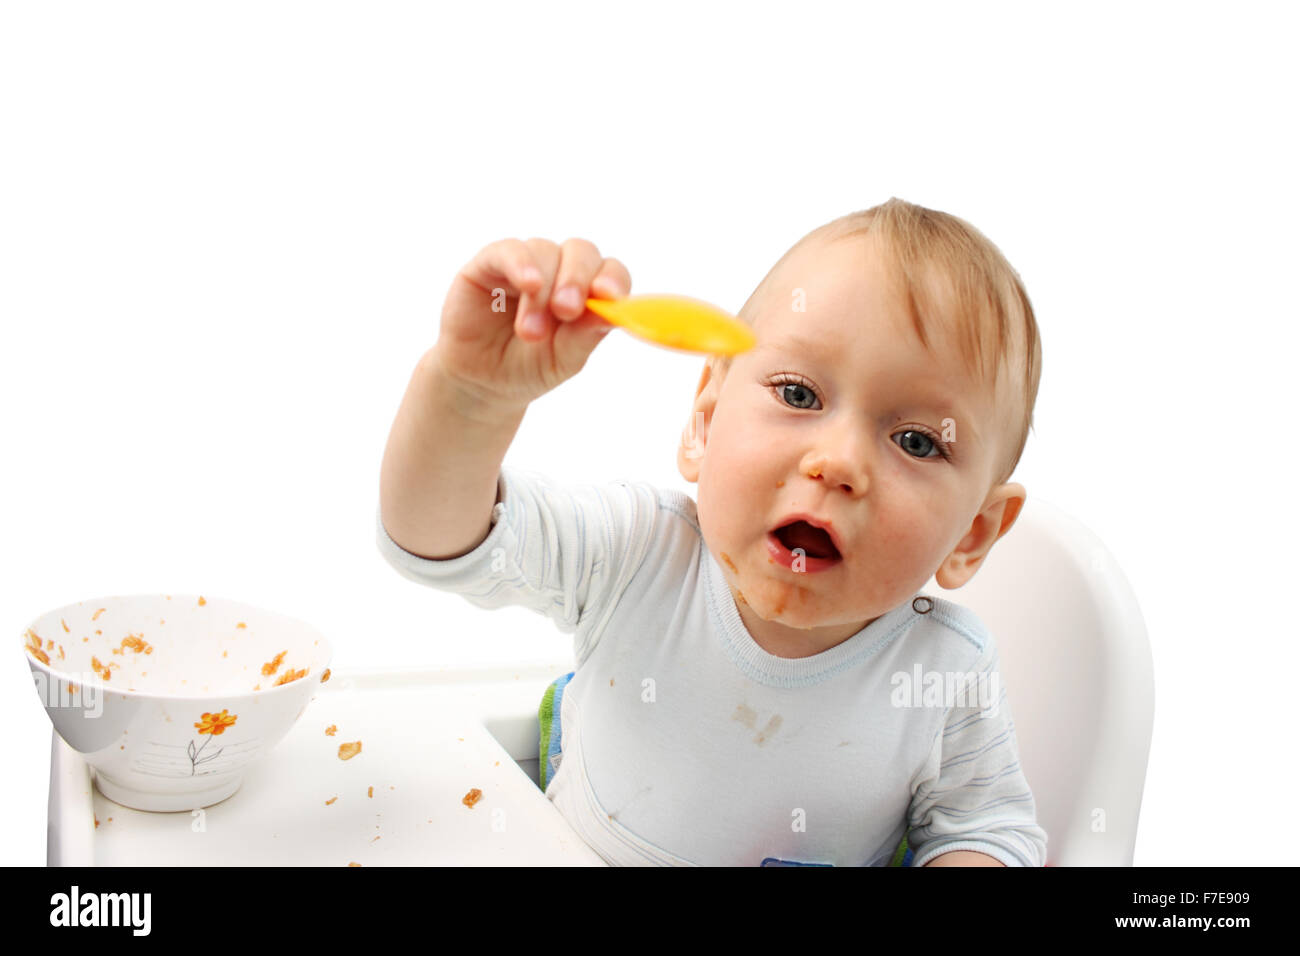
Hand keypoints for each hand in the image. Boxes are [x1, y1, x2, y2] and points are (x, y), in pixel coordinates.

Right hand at [432, 237, 631, 410]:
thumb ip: (586, 335)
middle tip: (567, 311)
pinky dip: (521, 264)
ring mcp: (527, 263)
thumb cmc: (527, 368)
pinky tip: (528, 284)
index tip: (609, 296)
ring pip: (546, 253)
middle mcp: (559, 270)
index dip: (613, 279)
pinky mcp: (491, 263)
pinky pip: (510, 250)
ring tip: (530, 333)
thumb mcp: (562, 360)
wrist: (480, 382)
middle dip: (577, 280)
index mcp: (586, 292)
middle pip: (581, 252)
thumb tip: (613, 311)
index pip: (610, 272)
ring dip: (541, 294)